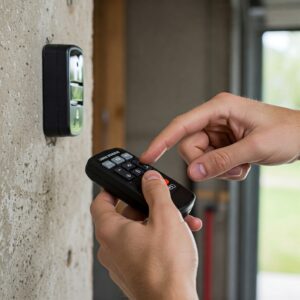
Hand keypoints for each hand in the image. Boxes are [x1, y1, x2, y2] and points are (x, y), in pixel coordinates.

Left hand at [91, 170, 198, 299]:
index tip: (121, 182)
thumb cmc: (165, 266)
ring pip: (138, 231)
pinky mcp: (134, 272)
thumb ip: (156, 192)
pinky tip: (179, 237)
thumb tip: (150, 179)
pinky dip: (159, 238)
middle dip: (147, 205)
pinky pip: (144, 247)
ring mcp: (122, 262)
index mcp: (110, 231)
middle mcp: (111, 248)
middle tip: (162, 200)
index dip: (111, 188)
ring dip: (158, 222)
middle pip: (124, 215)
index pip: (101, 201)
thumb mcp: (165, 217)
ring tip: (180, 221)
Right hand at [140, 92, 299, 180]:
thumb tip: (193, 172)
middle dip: (205, 162)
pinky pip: (212, 162)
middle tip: (228, 166)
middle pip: (190, 146)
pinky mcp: (223, 144)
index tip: (148, 156)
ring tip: (241, 165)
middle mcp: (215, 119)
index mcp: (219, 108)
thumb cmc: (287, 132)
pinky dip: (226, 170)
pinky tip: (243, 164)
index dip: (162, 141)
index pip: (181, 125)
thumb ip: (221, 160)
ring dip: (219, 168)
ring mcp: (219, 132)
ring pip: (201, 158)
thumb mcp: (254, 147)